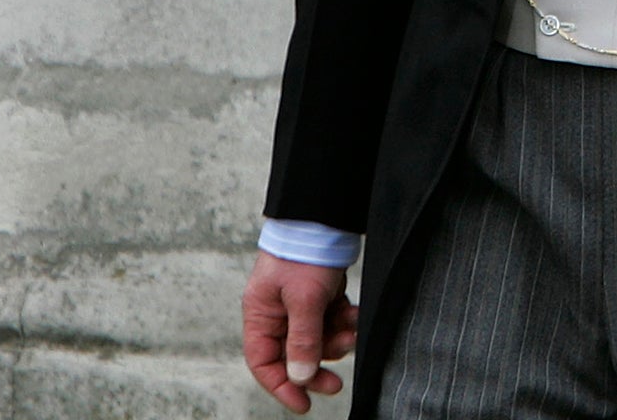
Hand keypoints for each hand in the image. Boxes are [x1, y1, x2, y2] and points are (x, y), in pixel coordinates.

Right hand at [241, 252, 357, 413]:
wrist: (326, 216)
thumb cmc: (304, 253)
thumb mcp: (304, 300)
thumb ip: (302, 340)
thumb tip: (300, 376)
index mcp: (261, 315)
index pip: (264, 362)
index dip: (281, 386)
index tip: (304, 403)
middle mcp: (277, 312)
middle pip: (293, 355)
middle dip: (316, 367)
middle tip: (336, 383)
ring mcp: (300, 303)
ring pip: (317, 338)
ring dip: (336, 341)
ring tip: (351, 331)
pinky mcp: (321, 293)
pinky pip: (332, 319)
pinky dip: (344, 321)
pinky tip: (355, 315)